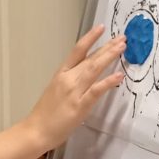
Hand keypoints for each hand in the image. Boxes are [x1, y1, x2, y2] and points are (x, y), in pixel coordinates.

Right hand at [23, 26, 124, 152]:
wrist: (36, 130)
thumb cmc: (45, 113)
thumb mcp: (56, 90)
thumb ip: (70, 81)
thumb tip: (86, 73)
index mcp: (61, 74)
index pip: (77, 50)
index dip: (90, 38)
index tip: (101, 28)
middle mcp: (68, 79)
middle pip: (90, 58)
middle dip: (107, 46)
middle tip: (122, 37)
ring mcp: (74, 91)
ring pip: (94, 69)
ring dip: (109, 57)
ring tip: (122, 47)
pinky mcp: (80, 105)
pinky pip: (96, 91)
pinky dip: (108, 82)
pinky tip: (119, 75)